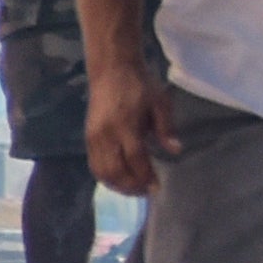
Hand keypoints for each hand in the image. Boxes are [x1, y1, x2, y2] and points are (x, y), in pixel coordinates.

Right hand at [84, 66, 174, 195]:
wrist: (111, 70)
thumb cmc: (139, 85)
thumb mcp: (160, 102)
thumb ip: (166, 128)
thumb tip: (175, 150)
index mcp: (125, 125)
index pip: (135, 159)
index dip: (145, 176)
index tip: (157, 188)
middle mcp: (105, 134)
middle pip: (115, 170)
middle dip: (131, 186)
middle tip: (147, 192)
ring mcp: (93, 137)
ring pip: (101, 171)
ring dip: (117, 185)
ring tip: (135, 189)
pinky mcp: (87, 138)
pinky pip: (94, 164)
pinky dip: (106, 177)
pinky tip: (120, 180)